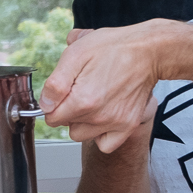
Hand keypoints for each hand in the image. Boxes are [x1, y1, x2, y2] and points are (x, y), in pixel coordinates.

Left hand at [43, 21, 172, 152]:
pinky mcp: (127, 126)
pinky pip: (105, 144)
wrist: (147, 51)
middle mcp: (98, 117)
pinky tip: (101, 117)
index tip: (61, 93)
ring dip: (82, 122)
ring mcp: (114, 123)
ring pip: (82, 135)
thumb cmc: (113, 48)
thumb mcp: (75, 54)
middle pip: (66, 126)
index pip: (51, 118)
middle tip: (78, 90)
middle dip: (67, 110)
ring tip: (91, 101)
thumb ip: (56, 83)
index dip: (52, 103)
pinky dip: (100, 135)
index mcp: (82, 100)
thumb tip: (45, 105)